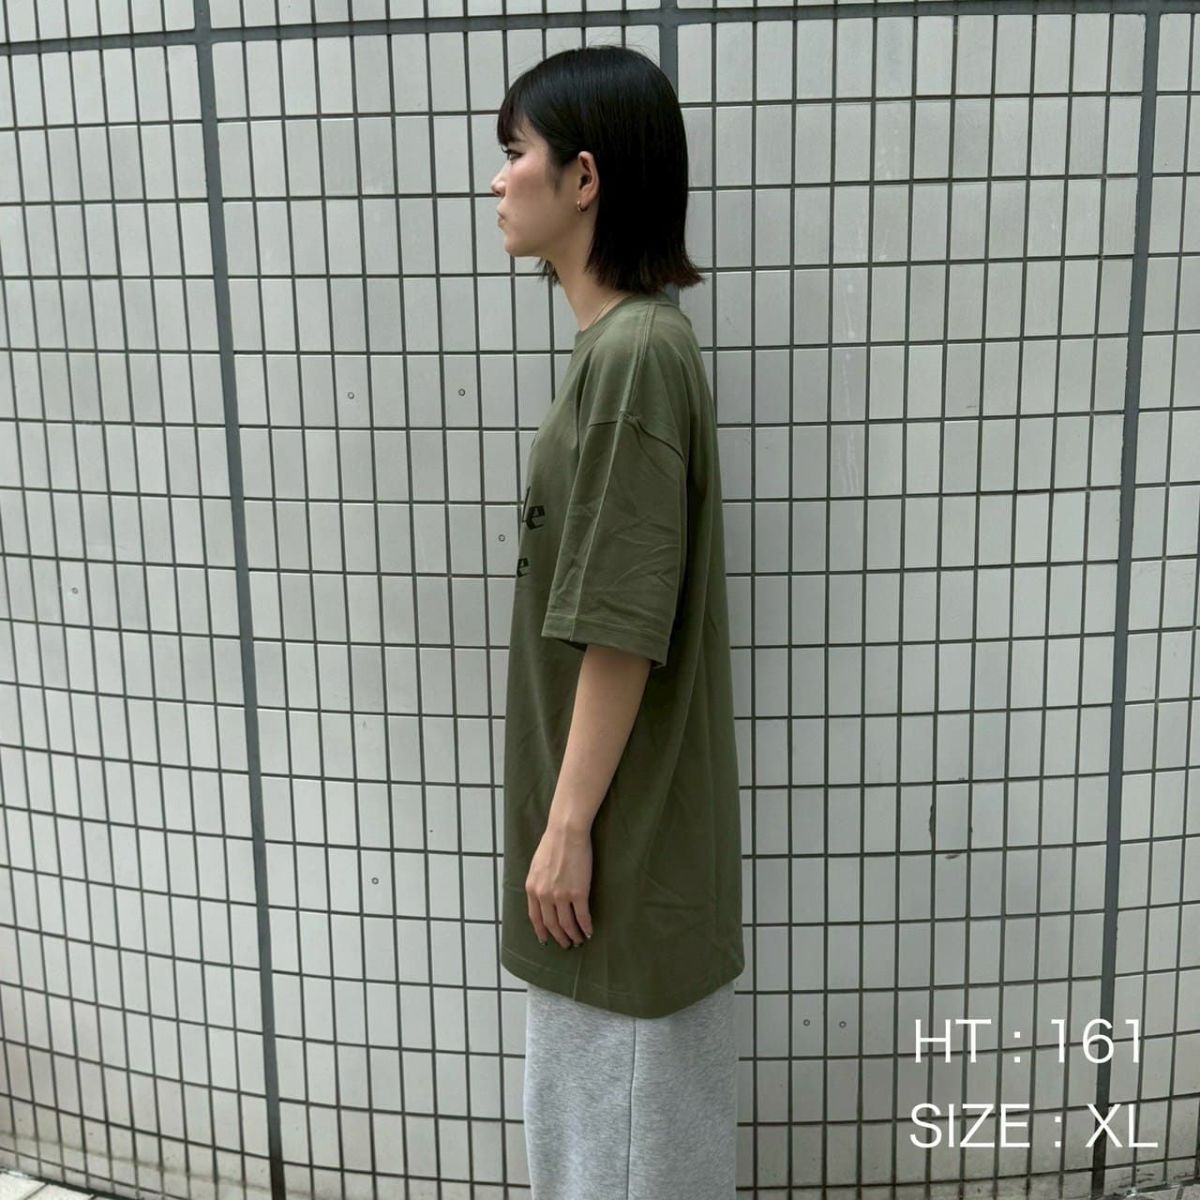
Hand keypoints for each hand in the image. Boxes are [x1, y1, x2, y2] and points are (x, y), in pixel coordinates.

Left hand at [526, 821, 593, 948]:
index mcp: (532, 889)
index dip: (541, 932)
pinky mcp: (578, 893)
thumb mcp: (536, 866)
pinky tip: (589, 931)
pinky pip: (582, 916)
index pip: (535, 918)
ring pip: (567, 924)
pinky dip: (586, 926)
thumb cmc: (552, 844)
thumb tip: (542, 897)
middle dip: (559, 938)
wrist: (566, 832)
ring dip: (573, 935)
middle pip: (552, 925)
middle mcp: (544, 896)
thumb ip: (537, 883)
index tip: (546, 941)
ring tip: (579, 940)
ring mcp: (561, 895)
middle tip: (566, 945)